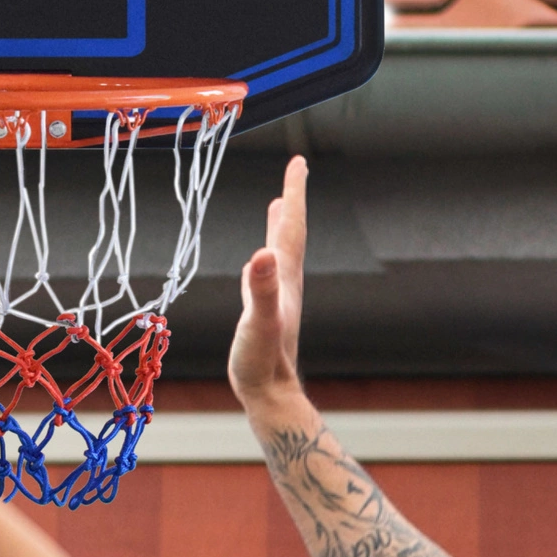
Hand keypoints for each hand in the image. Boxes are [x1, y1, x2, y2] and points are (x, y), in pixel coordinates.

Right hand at [227, 155, 306, 408]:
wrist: (270, 395)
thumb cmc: (263, 362)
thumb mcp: (258, 322)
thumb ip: (260, 290)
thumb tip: (260, 254)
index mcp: (283, 276)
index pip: (291, 226)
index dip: (294, 192)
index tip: (299, 161)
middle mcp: (284, 282)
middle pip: (291, 231)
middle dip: (292, 199)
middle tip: (295, 170)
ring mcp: (277, 297)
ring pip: (281, 251)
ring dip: (280, 225)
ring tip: (278, 205)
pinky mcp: (267, 312)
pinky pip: (267, 273)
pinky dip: (266, 255)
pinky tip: (260, 260)